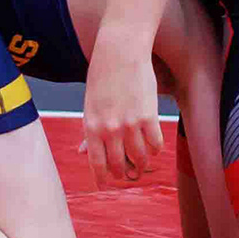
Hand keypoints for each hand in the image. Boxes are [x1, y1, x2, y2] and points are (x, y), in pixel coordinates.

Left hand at [82, 45, 163, 185]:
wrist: (120, 51)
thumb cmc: (102, 76)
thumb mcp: (90, 104)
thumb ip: (90, 130)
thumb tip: (83, 152)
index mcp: (91, 126)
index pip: (96, 163)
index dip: (102, 179)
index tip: (104, 186)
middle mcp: (109, 129)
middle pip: (119, 165)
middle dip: (123, 174)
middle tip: (127, 173)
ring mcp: (130, 124)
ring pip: (139, 159)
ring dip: (142, 164)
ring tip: (142, 162)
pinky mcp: (149, 117)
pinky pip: (155, 145)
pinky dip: (155, 150)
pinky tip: (153, 146)